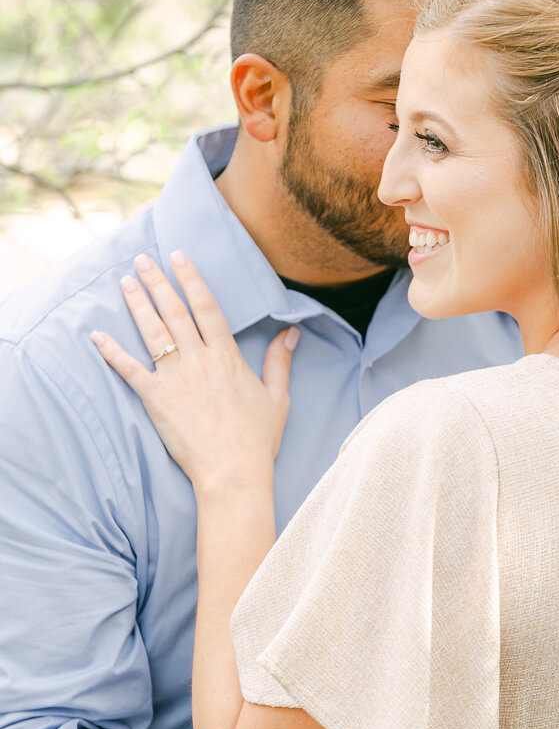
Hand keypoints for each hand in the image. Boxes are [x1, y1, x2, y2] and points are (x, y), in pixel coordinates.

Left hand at [91, 251, 298, 490]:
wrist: (232, 472)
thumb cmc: (256, 439)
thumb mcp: (277, 397)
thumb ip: (279, 361)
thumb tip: (291, 333)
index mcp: (226, 356)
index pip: (207, 307)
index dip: (192, 279)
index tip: (179, 257)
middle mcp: (199, 360)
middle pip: (175, 311)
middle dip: (157, 282)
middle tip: (142, 260)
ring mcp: (175, 378)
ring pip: (152, 332)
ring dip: (137, 304)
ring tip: (124, 282)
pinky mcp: (156, 399)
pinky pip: (130, 370)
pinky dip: (112, 352)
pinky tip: (97, 336)